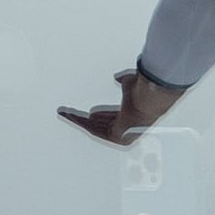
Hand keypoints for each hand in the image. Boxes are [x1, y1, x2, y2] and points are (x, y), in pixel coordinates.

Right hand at [58, 67, 188, 146]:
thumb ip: (125, 81)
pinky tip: (70, 115)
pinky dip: (80, 121)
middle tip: (70, 114)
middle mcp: (127, 129)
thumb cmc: (144, 91)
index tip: (90, 112)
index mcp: (133, 118)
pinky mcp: (114, 136)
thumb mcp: (131, 82)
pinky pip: (93, 128)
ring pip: (94, 127)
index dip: (101, 114)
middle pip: (101, 124)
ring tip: (65, 114)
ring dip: (78, 120)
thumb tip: (119, 78)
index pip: (113, 118)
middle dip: (83, 119)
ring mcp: (121, 134)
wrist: (149, 99)